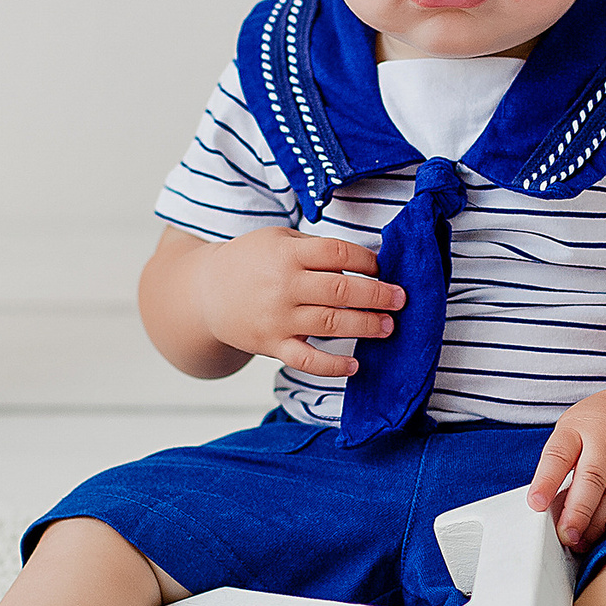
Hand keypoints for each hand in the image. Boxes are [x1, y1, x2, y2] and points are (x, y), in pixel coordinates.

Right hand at [195, 229, 402, 379]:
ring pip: (331, 323)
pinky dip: (333, 366)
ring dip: (366, 325)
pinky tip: (356, 365)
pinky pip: (307, 360)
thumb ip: (315, 249)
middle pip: (340, 290)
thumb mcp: (277, 240)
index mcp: (288, 254)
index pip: (338, 254)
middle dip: (377, 295)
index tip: (382, 268)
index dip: (367, 261)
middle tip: (400, 299)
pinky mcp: (272, 345)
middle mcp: (284, 286)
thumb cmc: (249, 262)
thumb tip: (363, 264)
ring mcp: (278, 318)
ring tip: (389, 326)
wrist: (205, 293)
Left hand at [527, 383, 605, 550]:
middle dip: (577, 512)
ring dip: (598, 522)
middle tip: (566, 535)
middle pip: (591, 478)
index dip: (546, 481)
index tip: (536, 504)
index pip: (558, 455)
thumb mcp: (573, 431)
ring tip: (583, 541)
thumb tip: (549, 508)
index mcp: (577, 427)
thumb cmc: (601, 423)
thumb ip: (562, 465)